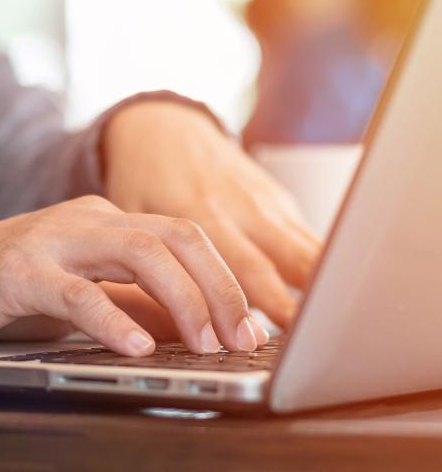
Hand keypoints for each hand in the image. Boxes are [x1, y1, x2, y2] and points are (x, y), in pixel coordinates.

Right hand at [0, 195, 268, 354]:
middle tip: (245, 338)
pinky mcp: (16, 269)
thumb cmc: (4, 289)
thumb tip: (192, 328)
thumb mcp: (81, 294)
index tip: (254, 328)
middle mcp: (86, 221)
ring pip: (137, 252)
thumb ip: (131, 303)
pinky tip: (135, 347)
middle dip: (220, 287)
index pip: (184, 239)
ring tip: (205, 344)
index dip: (226, 281)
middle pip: (174, 237)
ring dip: (182, 299)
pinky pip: (74, 290)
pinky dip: (110, 318)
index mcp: (106, 223)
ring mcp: (51, 239)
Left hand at [102, 100, 321, 327]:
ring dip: (322, 286)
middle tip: (315, 344)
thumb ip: (153, 266)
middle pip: (284, 261)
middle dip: (302, 305)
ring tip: (337, 324)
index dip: (265, 304)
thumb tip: (166, 328)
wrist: (161, 127)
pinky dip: (320, 265)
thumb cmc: (142, 179)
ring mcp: (263, 200)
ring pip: (306, 247)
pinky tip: (330, 293)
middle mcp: (240, 206)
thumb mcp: (133, 220)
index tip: (279, 338)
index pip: (242, 267)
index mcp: (201, 213)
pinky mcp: (275, 196)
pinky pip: (305, 235)